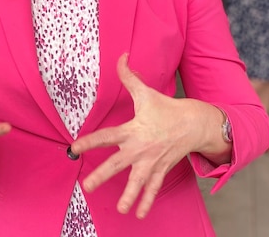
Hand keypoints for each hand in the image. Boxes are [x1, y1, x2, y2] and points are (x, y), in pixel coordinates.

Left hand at [69, 54, 202, 218]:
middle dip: (102, 176)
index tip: (74, 148)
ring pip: (138, 182)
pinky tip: (138, 214)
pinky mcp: (161, 169)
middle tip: (87, 187)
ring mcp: (151, 161)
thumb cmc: (166, 108)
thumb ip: (128, 76)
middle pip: (117, 164)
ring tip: (120, 209)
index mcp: (133, 130)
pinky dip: (147, 201)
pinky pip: (153, 188)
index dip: (89, 141)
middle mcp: (140, 148)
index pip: (106, 136)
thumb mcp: (145, 92)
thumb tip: (121, 55)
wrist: (194, 122)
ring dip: (129, 196)